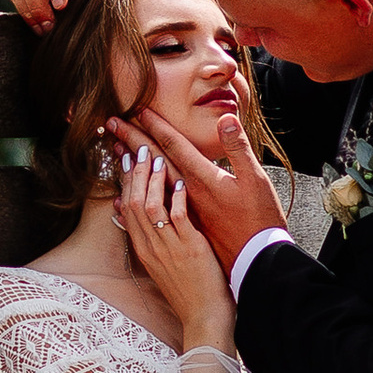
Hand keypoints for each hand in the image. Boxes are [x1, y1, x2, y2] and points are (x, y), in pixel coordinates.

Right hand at [112, 140, 236, 350]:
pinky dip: (177, 199)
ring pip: (150, 207)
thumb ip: (148, 239)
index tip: (127, 158)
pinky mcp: (189, 250)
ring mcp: (168, 248)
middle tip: (139, 148)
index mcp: (143, 248)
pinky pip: (177, 219)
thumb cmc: (187, 291)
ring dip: (152, 181)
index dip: (126, 181)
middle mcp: (151, 246)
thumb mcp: (160, 265)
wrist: (204, 318)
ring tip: (157, 158)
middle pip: (133, 202)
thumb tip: (131, 218)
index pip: (126, 207)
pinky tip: (181, 183)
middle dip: (136, 173)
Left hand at [134, 100, 285, 276]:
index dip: (156, 126)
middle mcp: (187, 195)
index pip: (173, 147)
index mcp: (203, 180)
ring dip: (132, 166)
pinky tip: (123, 199)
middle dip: (133, 140)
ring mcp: (183, 212)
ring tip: (117, 150)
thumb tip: (226, 118)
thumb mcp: (256, 180)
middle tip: (112, 123)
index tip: (138, 110)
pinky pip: (153, 212)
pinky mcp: (183, 227)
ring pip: (149, 184)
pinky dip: (136, 201)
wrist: (256, 262)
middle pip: (154, 162)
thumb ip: (238, 149)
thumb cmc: (260, 220)